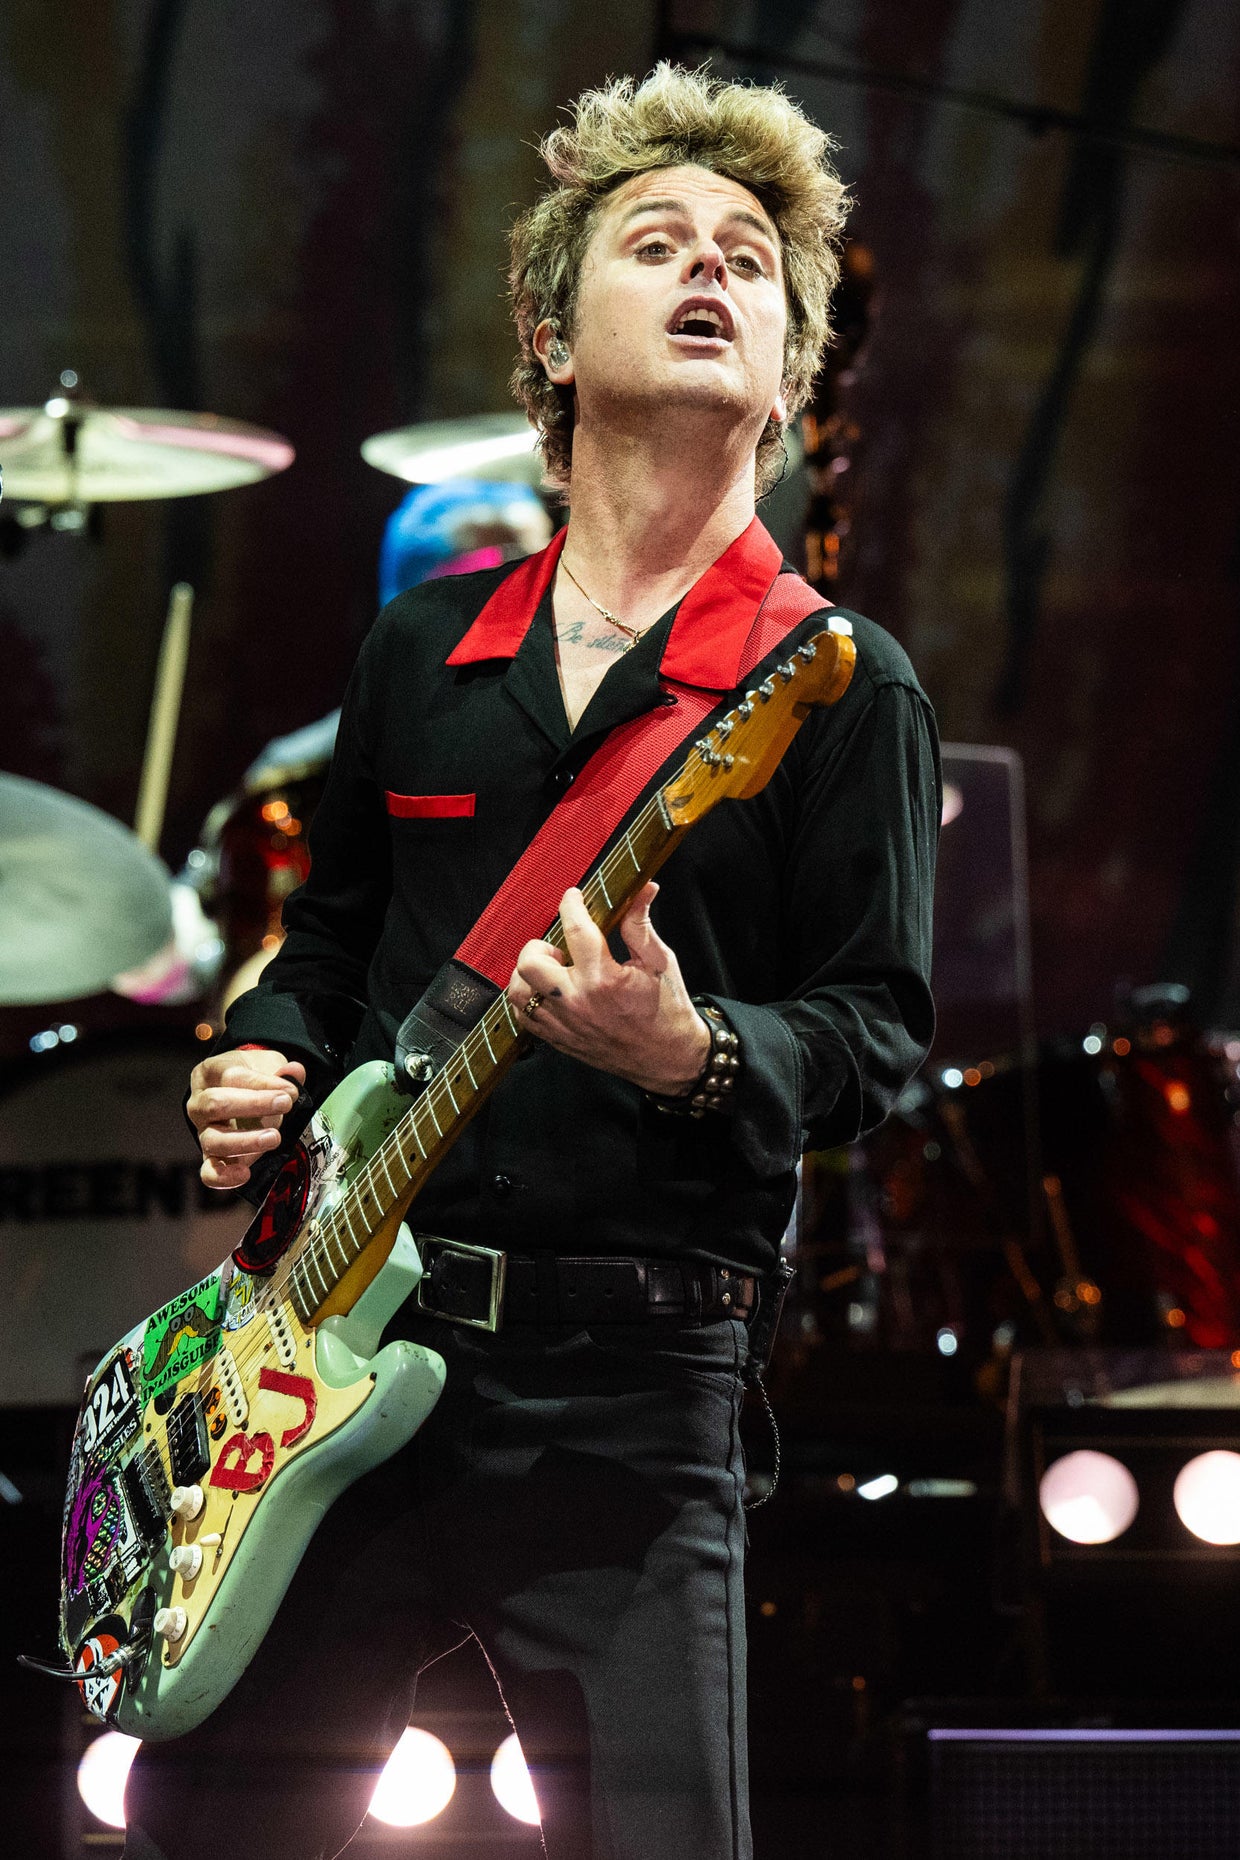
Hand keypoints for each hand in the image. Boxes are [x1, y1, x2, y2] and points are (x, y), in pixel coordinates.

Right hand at [187, 1048, 306, 1190]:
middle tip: (284, 1104)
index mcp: (210, 1073)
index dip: (262, 1083)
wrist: (242, 1096)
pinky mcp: (211, 1157)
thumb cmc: (252, 1079)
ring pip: (213, 1140)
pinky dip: (224, 1177)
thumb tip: (295, 1071)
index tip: (290, 1090)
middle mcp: (199, 1103)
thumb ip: (281, 1070)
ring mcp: (203, 1132)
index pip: (231, 1076)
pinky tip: (246, 1173)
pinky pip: (208, 1172)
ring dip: (246, 1140)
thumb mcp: (266, 1066)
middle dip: (253, 1104)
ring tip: (274, 1137)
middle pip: (215, 1104)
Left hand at [507, 883, 710, 1095]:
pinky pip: (522, 1016)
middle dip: (541, 944)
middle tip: (561, 946)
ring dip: (529, 973)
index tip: (574, 897)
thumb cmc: (667, 1009)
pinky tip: (548, 992)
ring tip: (553, 970)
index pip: (575, 928)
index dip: (571, 904)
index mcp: (605, 978)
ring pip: (518, 990)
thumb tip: (643, 889)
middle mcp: (577, 1002)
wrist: (668, 1058)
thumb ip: (640, 924)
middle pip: (530, 961)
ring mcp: (564, 1024)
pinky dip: (529, 998)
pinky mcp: (558, 1039)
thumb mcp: (660, 962)